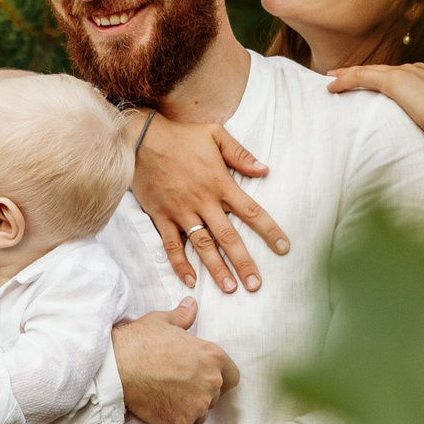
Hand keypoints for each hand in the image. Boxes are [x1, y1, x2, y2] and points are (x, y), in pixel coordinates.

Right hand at [112, 300, 235, 423]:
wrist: (116, 365)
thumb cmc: (140, 340)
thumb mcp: (163, 321)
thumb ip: (183, 316)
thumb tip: (192, 304)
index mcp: (212, 357)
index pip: (232, 376)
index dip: (218, 378)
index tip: (203, 378)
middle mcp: (210, 382)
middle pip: (214, 397)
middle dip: (199, 396)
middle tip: (178, 389)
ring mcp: (196, 405)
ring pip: (200, 417)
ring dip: (188, 414)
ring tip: (168, 405)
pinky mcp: (179, 423)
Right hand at [134, 114, 288, 293]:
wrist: (140, 138)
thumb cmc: (180, 135)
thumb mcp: (215, 135)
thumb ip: (240, 154)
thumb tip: (265, 170)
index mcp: (220, 182)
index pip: (250, 210)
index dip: (269, 230)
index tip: (284, 248)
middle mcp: (203, 201)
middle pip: (228, 236)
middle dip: (244, 262)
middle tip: (256, 285)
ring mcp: (181, 211)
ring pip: (202, 245)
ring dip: (216, 269)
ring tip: (230, 288)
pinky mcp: (161, 216)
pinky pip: (171, 244)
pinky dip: (180, 263)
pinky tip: (190, 280)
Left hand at [324, 62, 423, 148]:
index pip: (404, 77)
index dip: (385, 79)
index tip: (374, 82)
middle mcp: (421, 73)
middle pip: (385, 70)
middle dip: (365, 72)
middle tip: (343, 75)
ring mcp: (409, 75)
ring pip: (372, 71)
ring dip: (350, 74)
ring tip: (332, 78)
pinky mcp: (397, 82)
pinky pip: (364, 77)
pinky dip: (347, 79)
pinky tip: (332, 85)